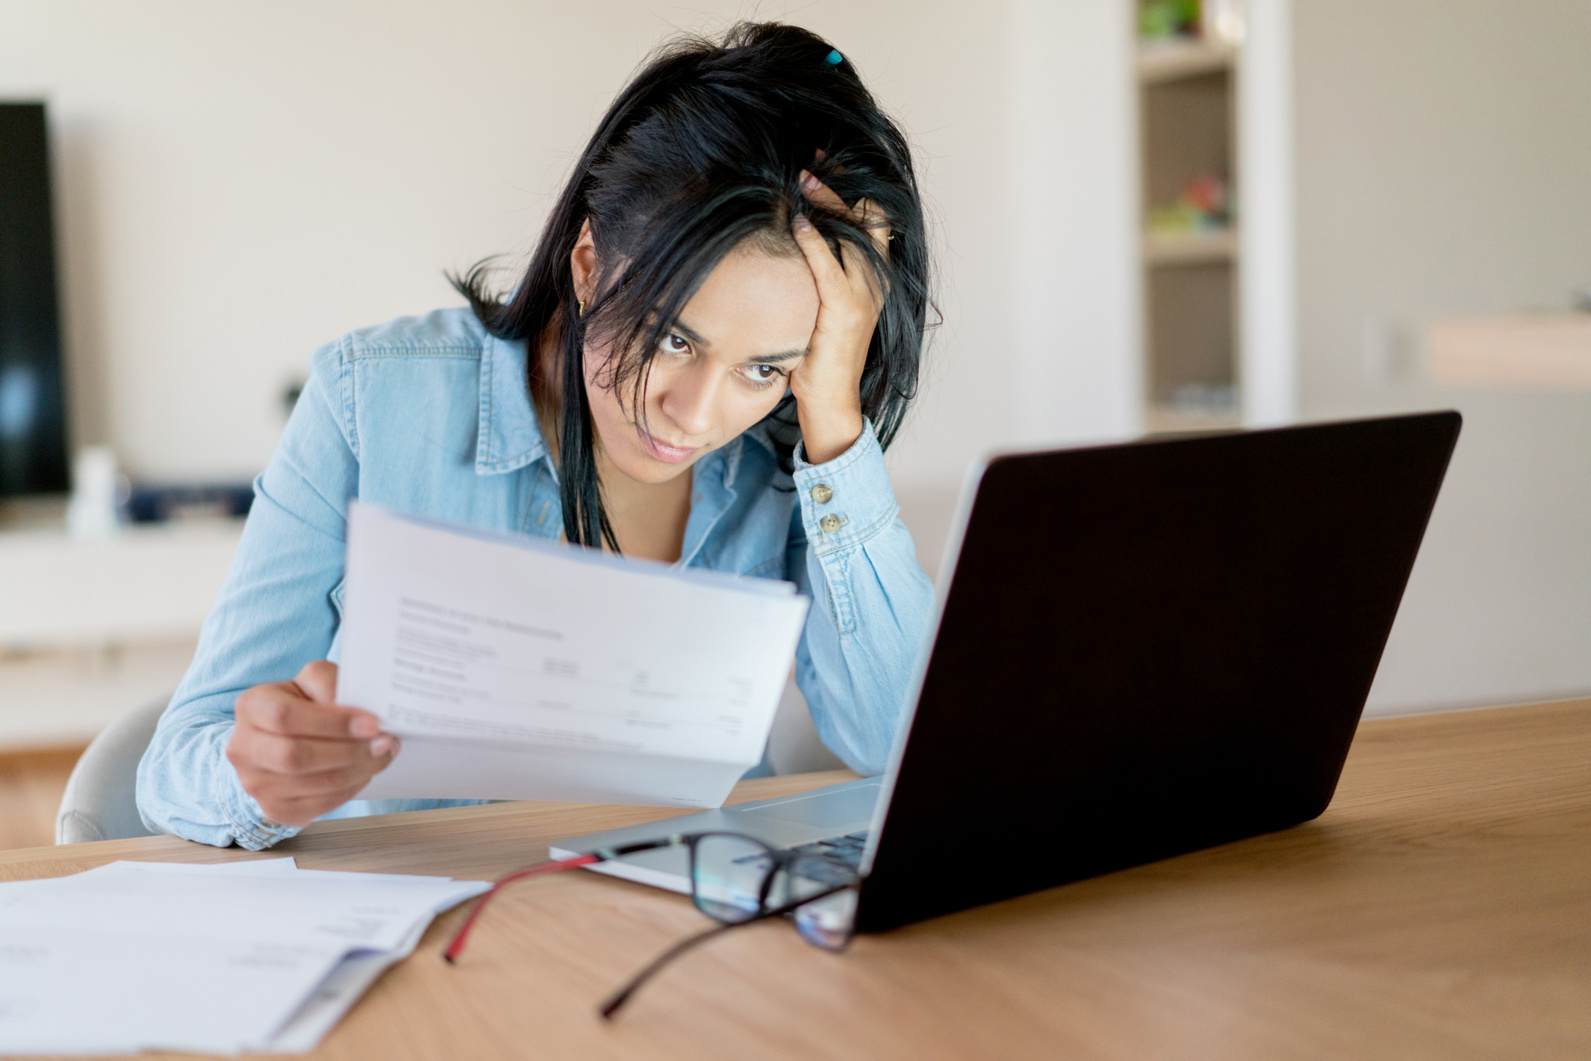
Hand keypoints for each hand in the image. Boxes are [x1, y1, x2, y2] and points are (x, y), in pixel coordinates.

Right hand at [225, 660, 398, 827]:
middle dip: (350, 750)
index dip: (332, 722)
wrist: (281, 743)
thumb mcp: (312, 683)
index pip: (285, 716)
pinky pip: (321, 804)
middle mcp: (244, 748)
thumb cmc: (303, 707)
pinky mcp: (276, 809)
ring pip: (315, 783)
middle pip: (296, 756)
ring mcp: (256, 784)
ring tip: (382, 754)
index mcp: (252, 707)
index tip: (372, 723)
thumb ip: (328, 683)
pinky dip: (352, 788)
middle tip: (384, 742)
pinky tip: (365, 771)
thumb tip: (357, 707)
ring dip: (359, 769)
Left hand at [789, 170, 889, 464]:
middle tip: (813, 160)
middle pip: (868, 217)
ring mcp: (863, 296)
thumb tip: (790, 240)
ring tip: (803, 178)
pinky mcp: (845, 312)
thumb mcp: (822, 307)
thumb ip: (818, 275)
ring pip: (853, 233)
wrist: (832, 402)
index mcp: (874, 279)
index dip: (852, 189)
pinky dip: (815, 239)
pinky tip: (798, 219)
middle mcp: (875, 282)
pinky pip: (830, 265)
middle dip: (841, 184)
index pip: (872, 220)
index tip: (826, 164)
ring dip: (826, 202)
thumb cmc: (820, 357)